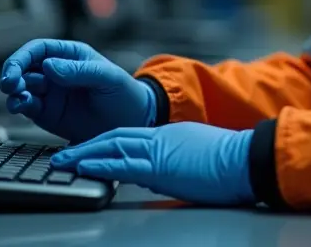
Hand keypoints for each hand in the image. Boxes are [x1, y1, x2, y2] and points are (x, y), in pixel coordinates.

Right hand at [0, 39, 156, 143]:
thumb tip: (48, 65)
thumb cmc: (124, 93)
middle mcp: (55, 72)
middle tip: (11, 85)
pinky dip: (19, 105)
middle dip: (13, 74)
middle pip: (24, 68)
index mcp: (69, 56)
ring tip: (17, 98)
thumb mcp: (106, 77)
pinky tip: (19, 107)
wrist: (132, 123)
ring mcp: (50, 93)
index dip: (22, 56)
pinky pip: (27, 107)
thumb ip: (79, 71)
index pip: (38, 49)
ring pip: (21, 88)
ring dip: (14, 91)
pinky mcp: (48, 114)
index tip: (15, 69)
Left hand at [50, 122, 254, 205]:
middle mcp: (160, 138)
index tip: (86, 150)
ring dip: (85, 154)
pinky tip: (85, 166)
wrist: (246, 158)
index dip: (104, 143)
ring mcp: (159, 150)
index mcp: (169, 136)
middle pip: (114, 138)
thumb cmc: (231, 161)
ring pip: (113, 148)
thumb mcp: (198, 153)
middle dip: (87, 147)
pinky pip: (124, 164)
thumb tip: (166, 173)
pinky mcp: (161, 166)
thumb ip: (178, 158)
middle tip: (64, 155)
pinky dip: (101, 164)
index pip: (128, 137)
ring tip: (64, 161)